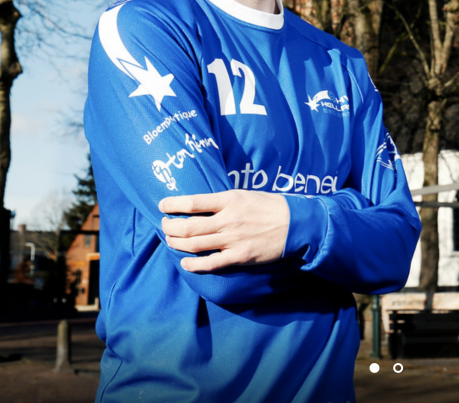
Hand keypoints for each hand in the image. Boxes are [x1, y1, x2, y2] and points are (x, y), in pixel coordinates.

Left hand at [159, 189, 289, 271]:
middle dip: (170, 227)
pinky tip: (185, 263)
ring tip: (170, 241)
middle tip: (164, 225)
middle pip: (188, 226)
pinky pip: (211, 263)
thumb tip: (200, 205)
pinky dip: (194, 265)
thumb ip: (223, 201)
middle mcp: (228, 220)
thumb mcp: (246, 194)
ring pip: (195, 245)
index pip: (193, 202)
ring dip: (177, 244)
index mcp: (230, 200)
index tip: (162, 205)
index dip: (173, 204)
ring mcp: (233, 240)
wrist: (295, 224)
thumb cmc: (270, 206)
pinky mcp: (239, 257)